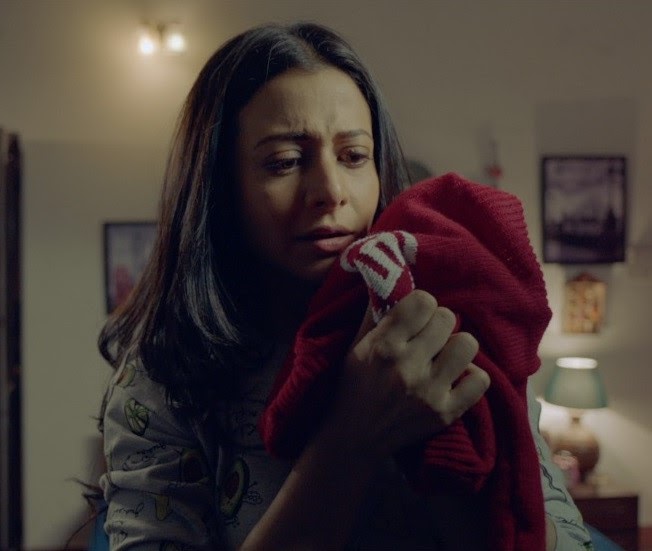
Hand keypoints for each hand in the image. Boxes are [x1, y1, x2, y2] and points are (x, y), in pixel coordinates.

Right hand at [329, 290, 489, 462]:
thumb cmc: (354, 385)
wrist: (355, 438)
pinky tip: (454, 377)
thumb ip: (376, 311)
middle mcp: (407, 366)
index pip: (424, 300)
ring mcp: (429, 391)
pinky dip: (470, 376)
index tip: (416, 317)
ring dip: (455, 347)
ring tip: (442, 356)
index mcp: (383, 345)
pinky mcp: (445, 413)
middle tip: (428, 338)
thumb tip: (394, 277)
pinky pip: (480, 380)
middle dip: (437, 324)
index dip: (422, 305)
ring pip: (467, 343)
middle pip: (447, 317)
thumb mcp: (357, 345)